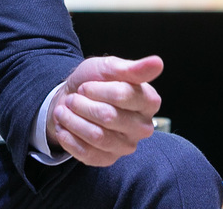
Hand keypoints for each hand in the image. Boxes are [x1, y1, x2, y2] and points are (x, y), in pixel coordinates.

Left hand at [46, 55, 163, 166]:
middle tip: (74, 98)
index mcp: (148, 101)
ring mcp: (127, 146)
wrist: (72, 99)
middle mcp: (143, 127)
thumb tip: (158, 63)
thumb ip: (133, 68)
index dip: (97, 89)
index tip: (86, 86)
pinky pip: (87, 154)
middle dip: (82, 105)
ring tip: (66, 111)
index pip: (123, 95)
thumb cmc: (94, 82)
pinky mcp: (108, 160)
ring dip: (73, 121)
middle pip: (108, 117)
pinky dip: (69, 138)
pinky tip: (65, 127)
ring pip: (97, 136)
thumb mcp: (109, 67)